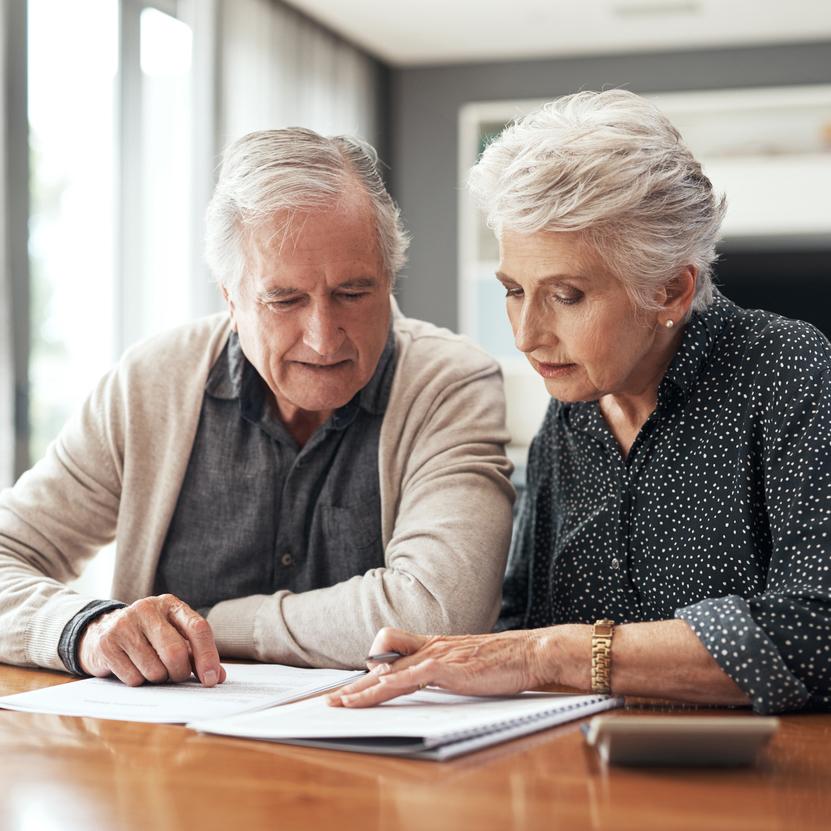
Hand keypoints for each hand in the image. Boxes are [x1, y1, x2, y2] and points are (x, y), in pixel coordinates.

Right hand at [78, 594, 226, 686]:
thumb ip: (196, 654)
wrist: (101, 630)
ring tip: (151, 668)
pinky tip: (133, 669)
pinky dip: (139, 682)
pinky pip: (133, 678)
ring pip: (154, 669)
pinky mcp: (107, 643)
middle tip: (176, 676)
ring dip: (158, 679)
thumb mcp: (174, 636)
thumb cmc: (147, 637)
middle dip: (180, 673)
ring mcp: (125, 624)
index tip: (210, 680)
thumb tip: (216, 677)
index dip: (207, 656)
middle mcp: (148, 609)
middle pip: (175, 652)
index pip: (198, 628)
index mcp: (171, 605)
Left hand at [327, 626, 546, 707]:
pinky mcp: (449, 667)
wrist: (529, 652)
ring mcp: (439, 655)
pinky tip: (377, 693)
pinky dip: (390, 685)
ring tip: (343, 704)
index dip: (370, 670)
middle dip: (356, 685)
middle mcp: (431, 647)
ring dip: (363, 689)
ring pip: (390, 671)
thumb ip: (446, 670)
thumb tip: (429, 681)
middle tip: (332, 701)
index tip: (353, 687)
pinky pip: (411, 676)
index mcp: (434, 646)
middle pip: (382, 664)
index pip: (392, 654)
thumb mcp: (467, 664)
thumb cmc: (503, 661)